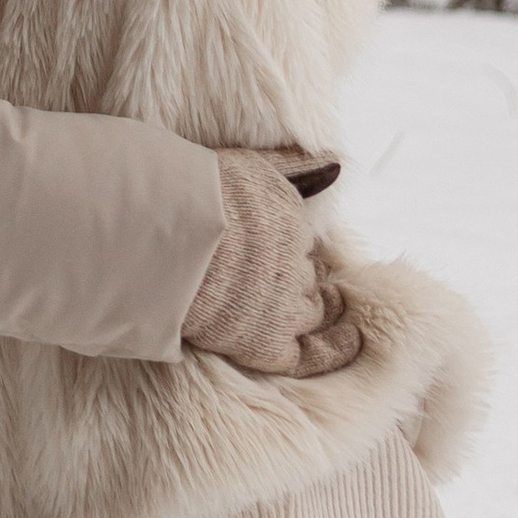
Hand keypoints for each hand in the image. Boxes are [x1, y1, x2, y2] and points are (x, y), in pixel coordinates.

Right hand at [179, 154, 363, 378]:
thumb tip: (336, 163)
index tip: (278, 252)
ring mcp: (282, 304)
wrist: (167, 237)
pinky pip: (312, 354)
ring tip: (306, 310)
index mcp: (288, 216)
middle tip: (281, 282)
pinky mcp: (266, 342)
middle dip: (298, 278)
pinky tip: (350, 343)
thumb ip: (291, 164)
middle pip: (304, 274)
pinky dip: (333, 351)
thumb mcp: (248, 164)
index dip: (290, 247)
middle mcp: (293, 260)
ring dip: (311, 308)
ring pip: (311, 309)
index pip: (299, 237)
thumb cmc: (194, 196)